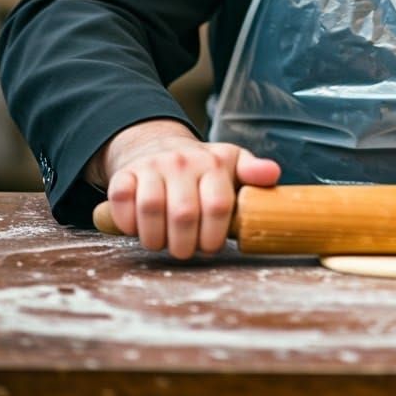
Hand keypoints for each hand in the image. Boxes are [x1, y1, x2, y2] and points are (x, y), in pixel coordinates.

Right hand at [87, 118, 280, 258]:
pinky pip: (122, 201)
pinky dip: (127, 223)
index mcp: (214, 163)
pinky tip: (138, 228)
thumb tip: (273, 174)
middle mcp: (183, 161)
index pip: (218, 206)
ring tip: (162, 243)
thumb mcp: (233, 164)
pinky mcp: (124, 174)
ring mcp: (152, 166)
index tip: (210, 247)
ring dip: (155, 238)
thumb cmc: (202, 166)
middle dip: (185, 245)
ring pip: (151, 209)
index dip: (213, 237)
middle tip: (185, 250)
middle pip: (184, 214)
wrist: (159, 145)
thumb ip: (253, 172)